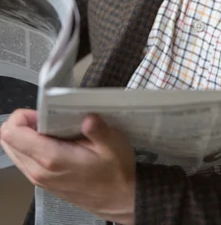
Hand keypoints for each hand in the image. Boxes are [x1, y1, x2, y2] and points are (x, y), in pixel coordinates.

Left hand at [0, 109, 134, 224]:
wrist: (119, 199)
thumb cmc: (116, 171)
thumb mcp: (113, 145)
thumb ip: (98, 130)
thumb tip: (88, 116)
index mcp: (52, 158)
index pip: (12, 133)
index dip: (23, 116)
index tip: (43, 111)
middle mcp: (38, 170)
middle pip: (7, 141)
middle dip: (22, 123)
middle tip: (48, 117)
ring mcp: (38, 178)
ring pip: (13, 151)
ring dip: (25, 135)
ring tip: (52, 128)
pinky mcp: (42, 182)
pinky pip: (23, 160)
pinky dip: (30, 146)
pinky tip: (54, 141)